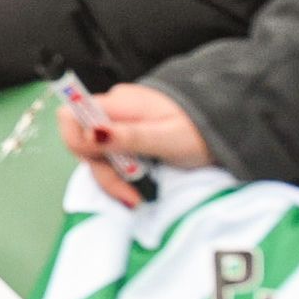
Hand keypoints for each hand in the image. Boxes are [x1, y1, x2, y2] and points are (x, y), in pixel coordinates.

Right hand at [56, 84, 211, 207]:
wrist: (227, 123)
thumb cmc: (199, 131)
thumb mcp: (166, 138)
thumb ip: (127, 136)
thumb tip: (90, 134)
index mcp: (118, 103)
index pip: (71, 115)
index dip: (75, 140)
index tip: (99, 161)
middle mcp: (113, 109)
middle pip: (83, 140)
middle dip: (101, 170)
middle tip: (128, 192)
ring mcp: (119, 122)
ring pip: (96, 153)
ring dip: (111, 177)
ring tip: (136, 195)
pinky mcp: (127, 135)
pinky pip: (110, 155)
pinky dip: (119, 174)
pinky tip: (135, 187)